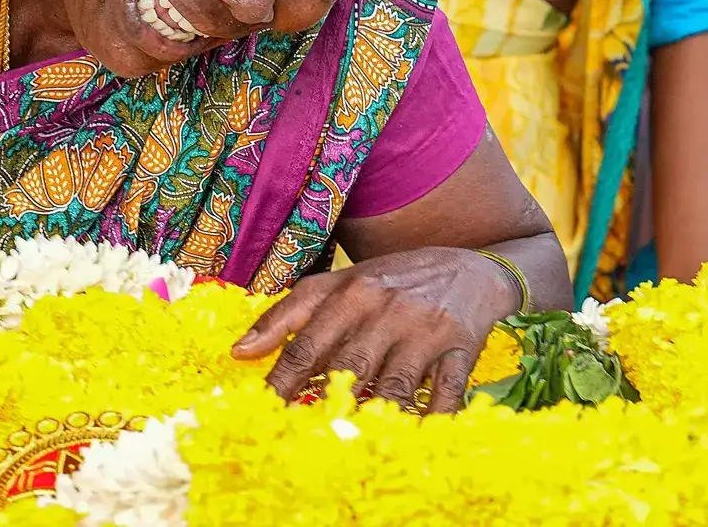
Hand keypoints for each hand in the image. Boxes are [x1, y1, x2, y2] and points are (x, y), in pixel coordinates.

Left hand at [230, 248, 518, 412]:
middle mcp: (385, 310)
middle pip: (349, 365)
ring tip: (354, 441)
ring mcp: (425, 329)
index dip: (283, 381)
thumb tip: (239, 352)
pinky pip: (446, 390)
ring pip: (395, 384)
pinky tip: (415, 436)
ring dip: (375, 415)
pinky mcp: (461, 347)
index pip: (307, 344)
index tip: (264, 412)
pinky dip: (432, 417)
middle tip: (304, 438)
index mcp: (349, 294)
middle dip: (325, 402)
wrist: (467, 266)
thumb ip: (286, 315)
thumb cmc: (388, 281)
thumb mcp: (335, 285)